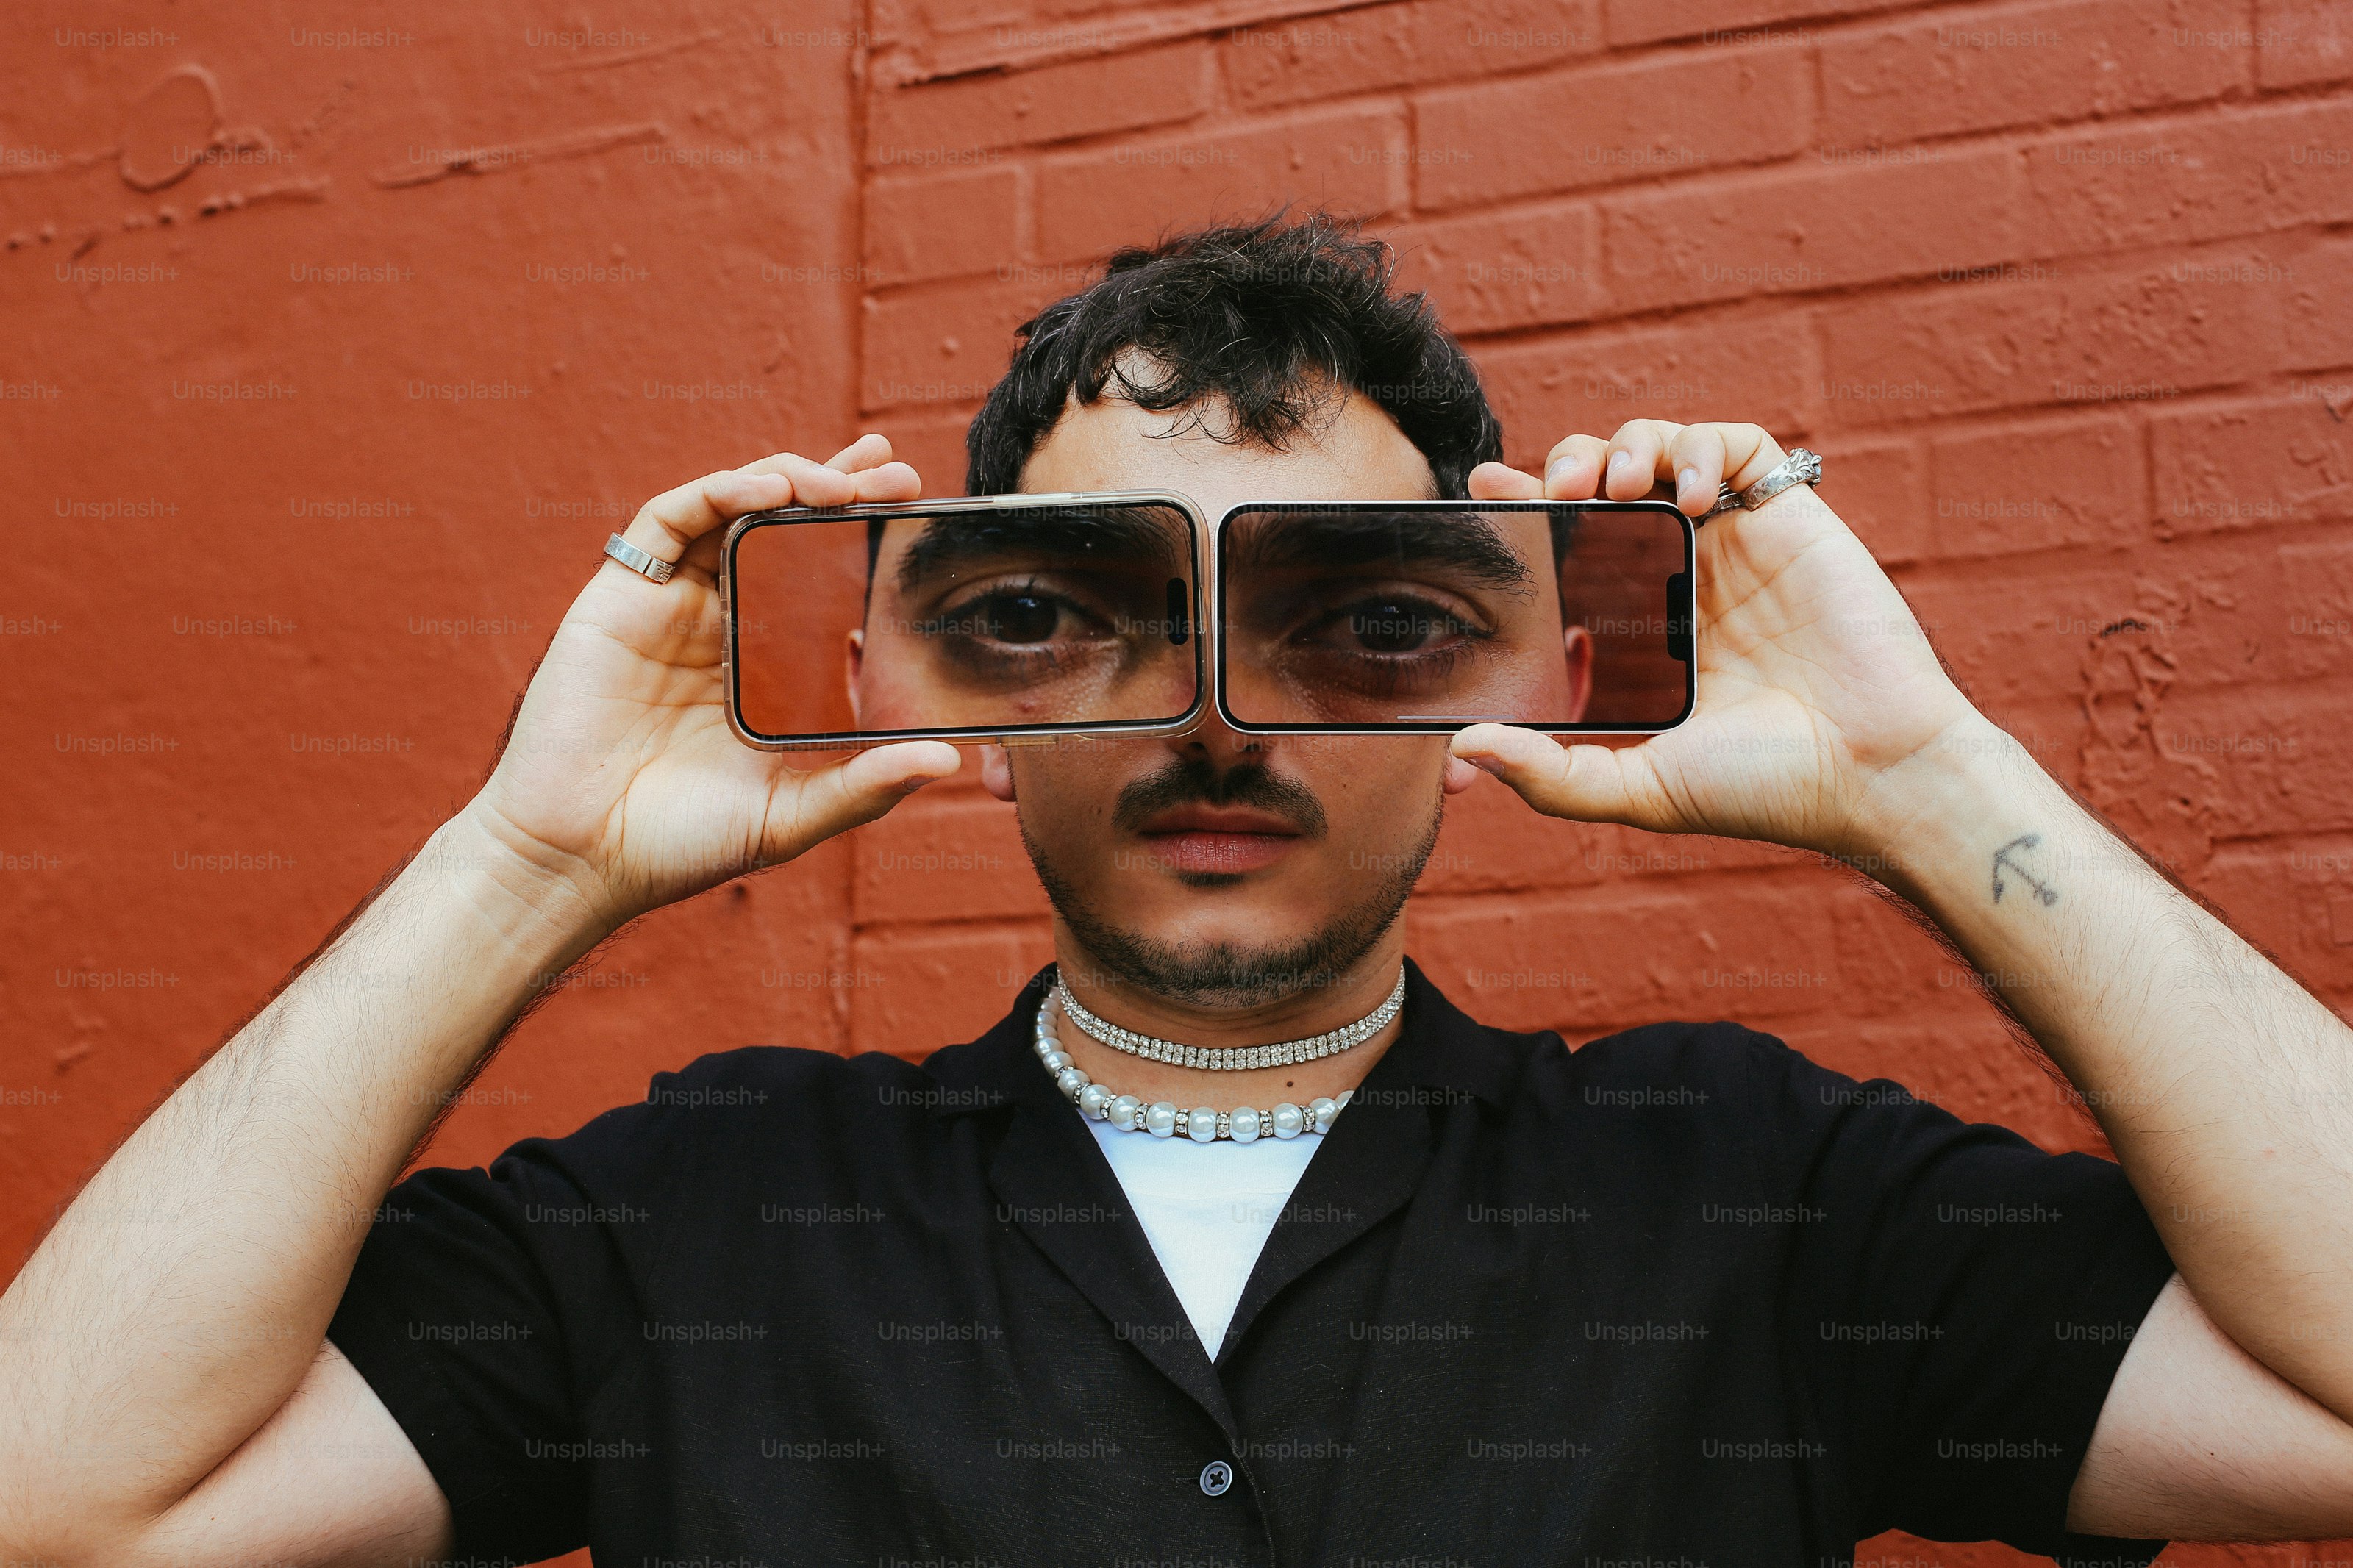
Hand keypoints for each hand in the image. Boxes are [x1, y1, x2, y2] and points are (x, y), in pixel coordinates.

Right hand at [464, 435, 960, 928]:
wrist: (582, 859)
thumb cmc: (680, 844)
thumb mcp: (793, 815)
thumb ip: (866, 786)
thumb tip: (947, 758)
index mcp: (762, 666)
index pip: (818, 579)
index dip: (861, 537)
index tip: (914, 509)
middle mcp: (718, 625)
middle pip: (781, 530)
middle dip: (839, 488)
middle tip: (896, 471)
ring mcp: (670, 606)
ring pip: (730, 510)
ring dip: (788, 481)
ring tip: (843, 481)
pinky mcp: (621, 596)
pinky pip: (669, 519)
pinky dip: (720, 492)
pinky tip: (768, 494)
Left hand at [1452, 420, 1980, 860]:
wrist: (1871, 774)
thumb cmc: (1764, 788)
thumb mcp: (1639, 788)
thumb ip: (1551, 774)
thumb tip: (1467, 747)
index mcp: (1638, 627)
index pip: (1567, 547)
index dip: (1526, 509)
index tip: (1486, 491)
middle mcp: (1680, 575)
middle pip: (1604, 482)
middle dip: (1569, 463)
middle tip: (1555, 489)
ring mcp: (1734, 542)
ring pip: (1664, 448)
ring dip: (1630, 446)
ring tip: (1617, 488)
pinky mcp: (1789, 517)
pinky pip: (1741, 445)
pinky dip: (1704, 449)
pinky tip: (1695, 498)